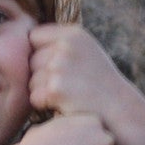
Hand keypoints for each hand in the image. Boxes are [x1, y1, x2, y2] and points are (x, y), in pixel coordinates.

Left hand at [29, 23, 144, 144]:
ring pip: (31, 81)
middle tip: (66, 85)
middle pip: (31, 60)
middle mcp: (66, 46)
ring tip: (68, 95)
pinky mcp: (56, 89)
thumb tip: (24, 41)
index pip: (34, 36)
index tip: (54, 65)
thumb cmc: (99, 83)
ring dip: (43, 92)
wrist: (120, 110)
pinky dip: (45, 105)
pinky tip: (65, 105)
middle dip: (40, 75)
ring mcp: (60, 67)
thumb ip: (59, 43)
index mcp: (73, 34)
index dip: (39, 52)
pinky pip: (34, 98)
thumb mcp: (85, 51)